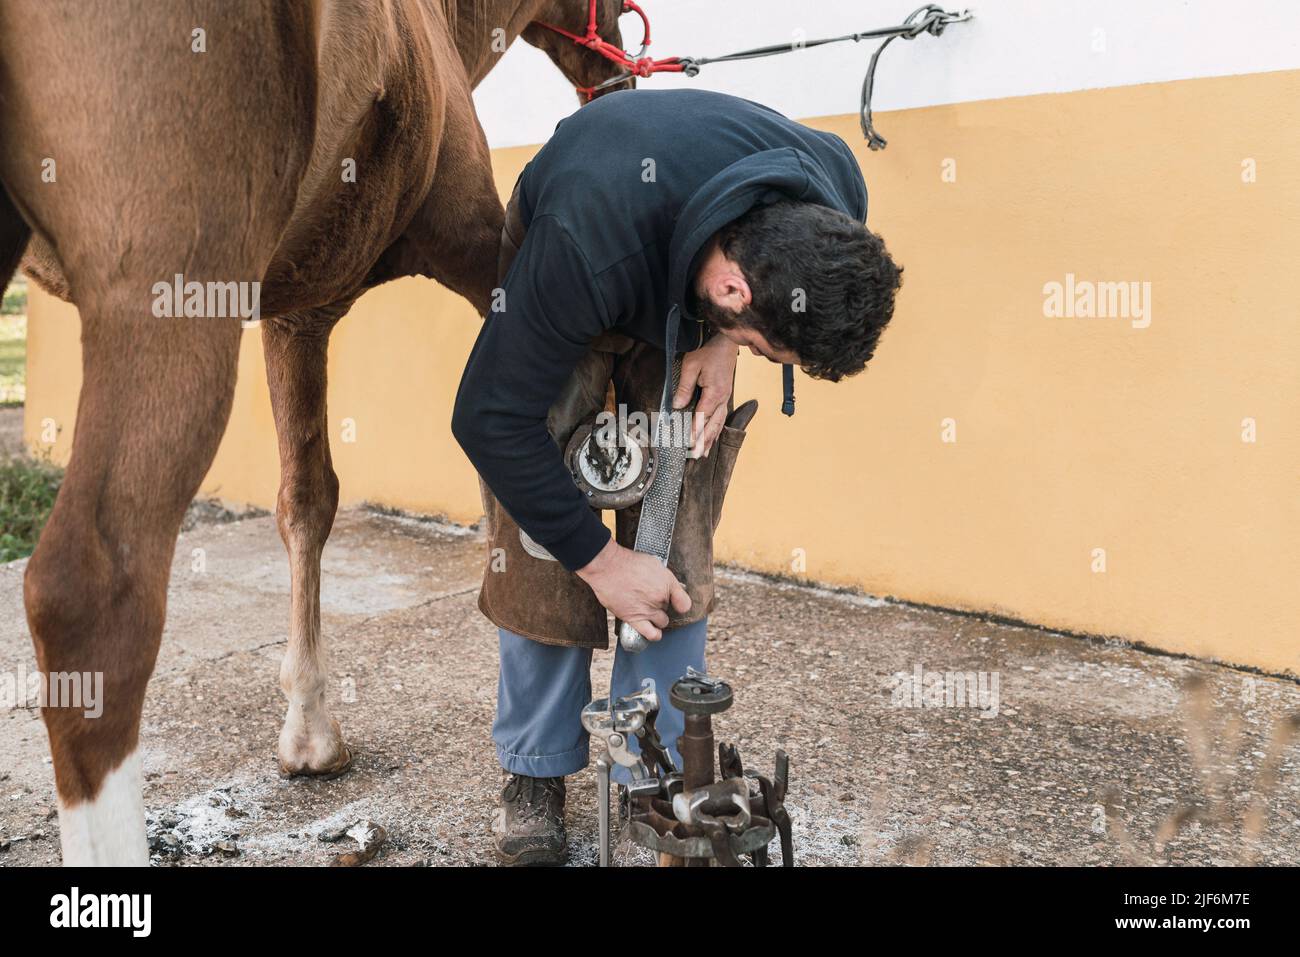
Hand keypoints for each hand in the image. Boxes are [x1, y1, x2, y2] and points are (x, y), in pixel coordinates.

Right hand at [576, 539, 691, 641]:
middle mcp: (660, 597)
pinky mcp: (634, 618)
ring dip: (658, 618)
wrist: (607, 567)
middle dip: (663, 606)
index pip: (684, 603)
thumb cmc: (627, 562)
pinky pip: (651, 634)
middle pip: (669, 610)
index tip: (675, 601)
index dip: (679, 602)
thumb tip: (672, 587)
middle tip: (652, 599)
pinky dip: (655, 634)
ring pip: (662, 622)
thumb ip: (664, 577)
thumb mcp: (653, 562)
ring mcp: (648, 609)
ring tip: (648, 611)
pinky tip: (654, 631)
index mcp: (667, 583)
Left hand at [674, 334, 737, 458]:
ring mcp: (725, 397)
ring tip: (703, 453)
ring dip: (710, 439)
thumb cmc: (708, 351)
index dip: (695, 432)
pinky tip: (713, 437)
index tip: (689, 444)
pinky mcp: (725, 395)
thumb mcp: (691, 366)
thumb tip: (678, 405)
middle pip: (712, 425)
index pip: (702, 417)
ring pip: (718, 423)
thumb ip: (684, 387)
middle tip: (696, 456)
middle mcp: (722, 398)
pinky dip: (717, 429)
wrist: (725, 341)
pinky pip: (722, 416)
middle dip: (703, 442)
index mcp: (714, 393)